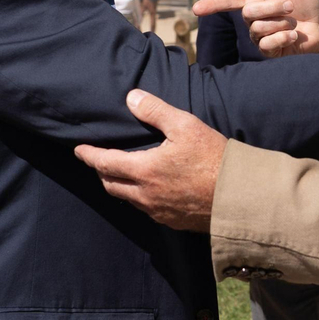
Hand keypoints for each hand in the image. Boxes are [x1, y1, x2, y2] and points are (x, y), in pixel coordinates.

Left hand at [74, 90, 225, 231]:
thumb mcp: (185, 126)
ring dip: (121, 186)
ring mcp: (159, 212)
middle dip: (102, 172)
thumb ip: (156, 111)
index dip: (90, 156)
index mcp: (144, 171)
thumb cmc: (214, 158)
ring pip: (129, 200)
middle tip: (100, 162)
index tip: (79, 150)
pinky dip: (141, 198)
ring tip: (123, 174)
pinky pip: (148, 210)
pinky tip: (152, 190)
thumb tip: (131, 98)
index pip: (105, 163)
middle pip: (111, 185)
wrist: (239, 196)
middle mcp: (146, 195)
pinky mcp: (173, 222)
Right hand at [191, 0, 318, 56]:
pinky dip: (284, 37)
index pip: (228, 1)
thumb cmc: (303, 0)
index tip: (196, 8)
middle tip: (290, 6)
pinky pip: (267, 44)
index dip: (212, 4)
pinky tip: (294, 35)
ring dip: (281, 23)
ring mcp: (259, 36)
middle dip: (273, 7)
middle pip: (249, 13)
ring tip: (292, 22)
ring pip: (258, 29)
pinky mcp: (269, 51)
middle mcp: (253, 19)